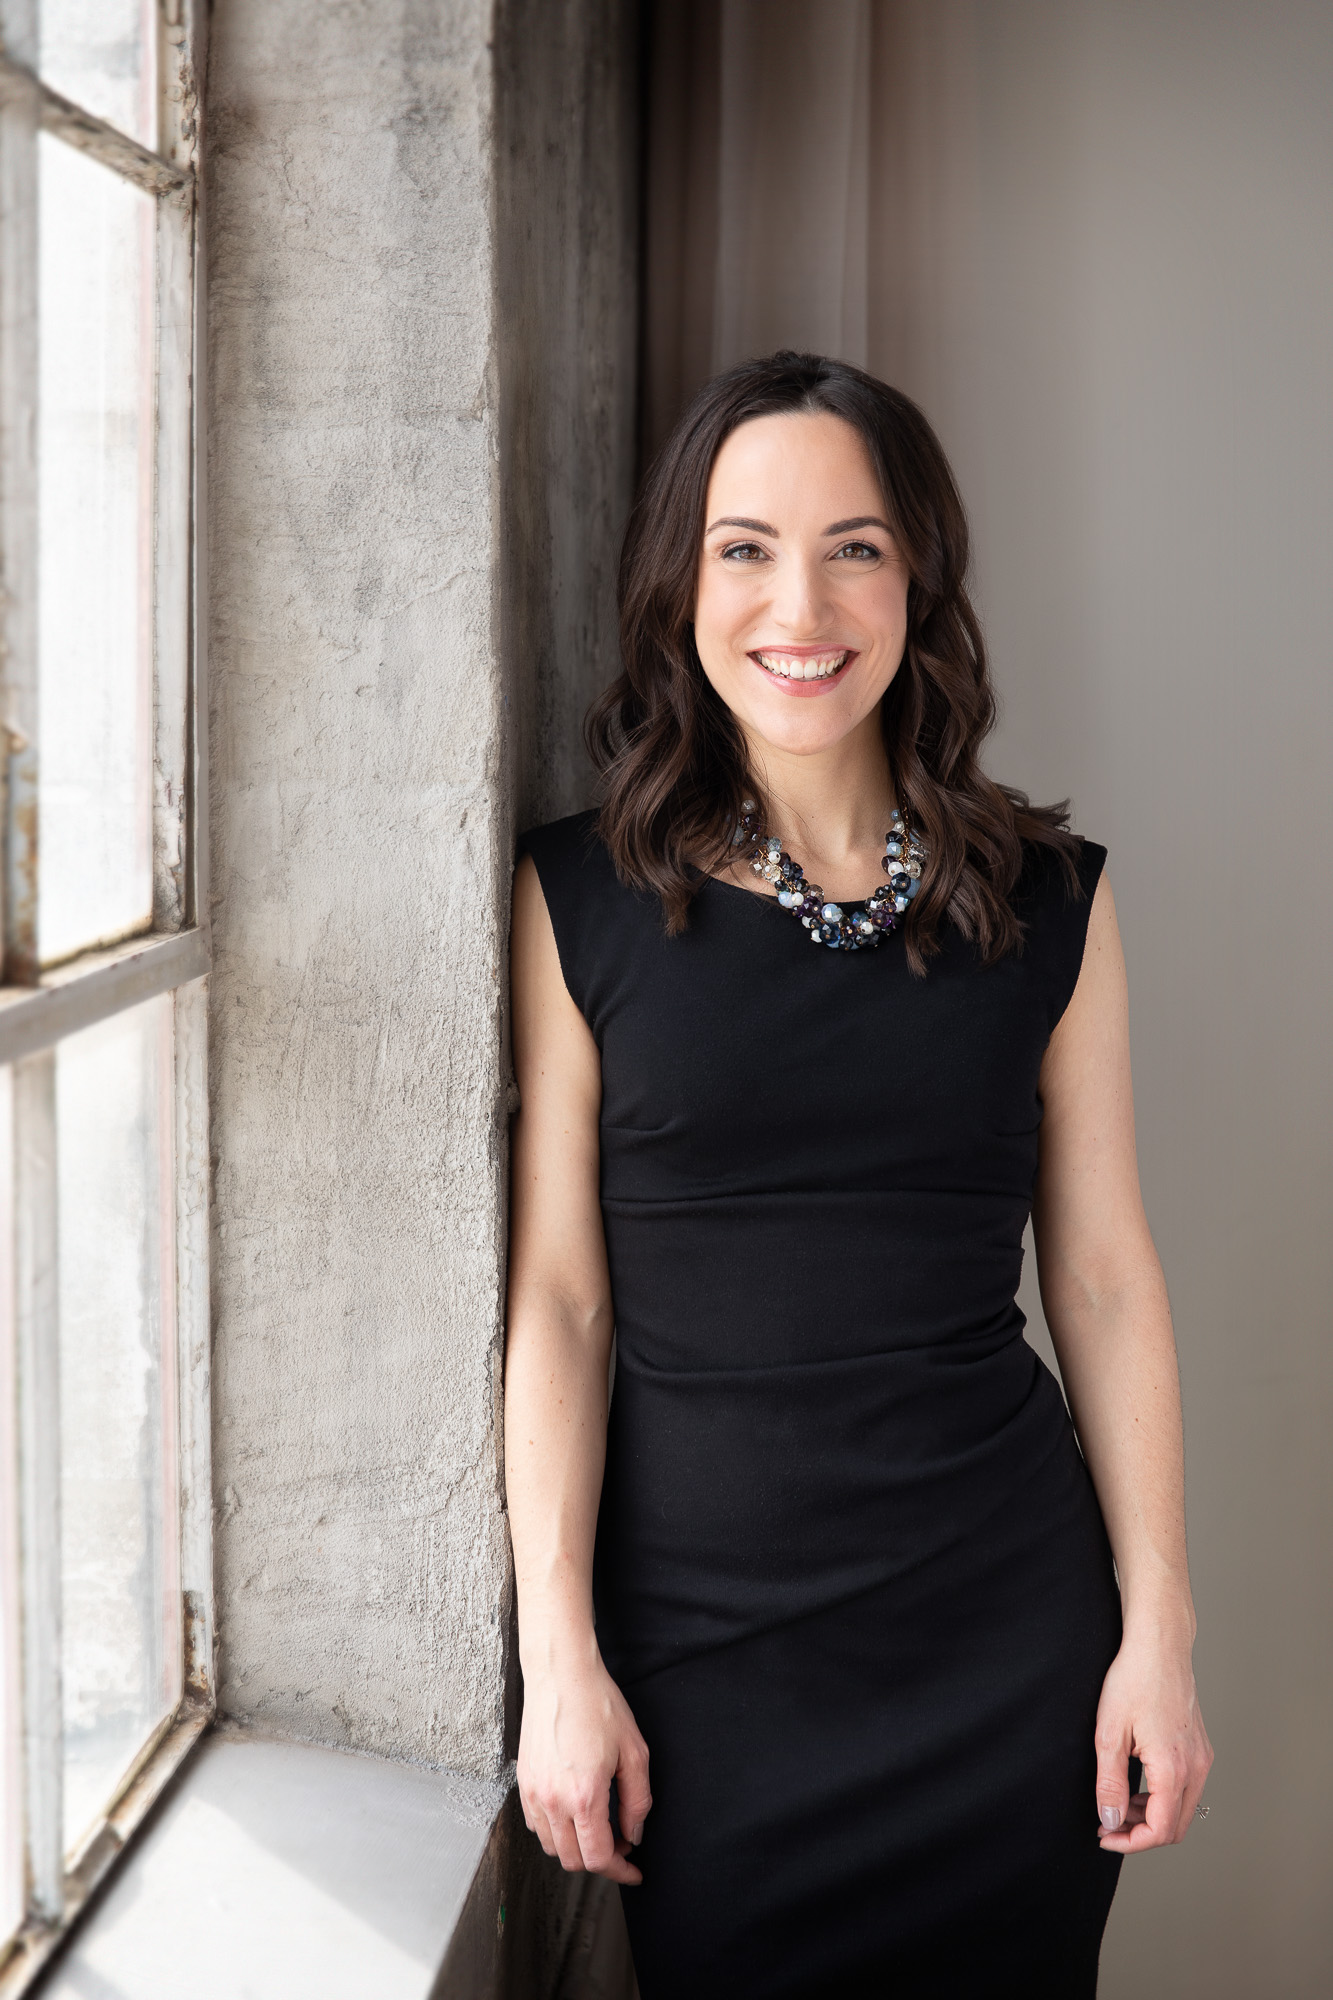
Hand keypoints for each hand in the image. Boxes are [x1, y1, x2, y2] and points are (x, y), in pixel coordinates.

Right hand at [517, 1652, 651, 1884]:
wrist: (561, 1675)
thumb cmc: (598, 1706)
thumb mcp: (634, 1752)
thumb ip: (638, 1801)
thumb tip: (634, 1834)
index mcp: (584, 1795)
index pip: (598, 1858)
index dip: (620, 1871)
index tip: (633, 1870)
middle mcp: (553, 1800)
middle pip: (573, 1860)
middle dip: (600, 1860)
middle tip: (621, 1843)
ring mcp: (534, 1792)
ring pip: (553, 1847)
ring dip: (577, 1847)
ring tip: (598, 1827)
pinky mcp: (523, 1782)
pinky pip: (537, 1825)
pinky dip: (556, 1831)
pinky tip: (573, 1813)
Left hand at [1094, 1621, 1212, 1852]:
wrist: (1160, 1645)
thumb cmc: (1134, 1680)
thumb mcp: (1110, 1733)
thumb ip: (1110, 1784)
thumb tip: (1111, 1821)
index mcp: (1174, 1769)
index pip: (1159, 1831)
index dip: (1130, 1842)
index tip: (1104, 1836)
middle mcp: (1196, 1768)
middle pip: (1175, 1828)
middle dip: (1141, 1834)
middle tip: (1108, 1825)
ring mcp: (1201, 1758)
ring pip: (1181, 1809)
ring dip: (1151, 1816)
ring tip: (1118, 1805)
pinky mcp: (1200, 1748)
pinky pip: (1186, 1788)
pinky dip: (1163, 1797)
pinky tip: (1137, 1784)